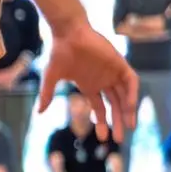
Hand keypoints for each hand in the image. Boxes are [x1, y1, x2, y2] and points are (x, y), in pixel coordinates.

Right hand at [39, 25, 136, 140]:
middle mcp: (103, 81)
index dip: (103, 122)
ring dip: (128, 111)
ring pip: (125, 96)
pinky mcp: (119, 64)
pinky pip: (131, 81)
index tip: (103, 138)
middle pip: (115, 105)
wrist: (68, 32)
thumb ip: (46, 95)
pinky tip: (130, 106)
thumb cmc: (59, 52)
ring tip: (129, 127)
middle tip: (118, 139)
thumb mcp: (51, 77)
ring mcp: (112, 73)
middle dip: (117, 122)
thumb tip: (38, 113)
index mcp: (89, 85)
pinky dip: (132, 94)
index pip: (100, 108)